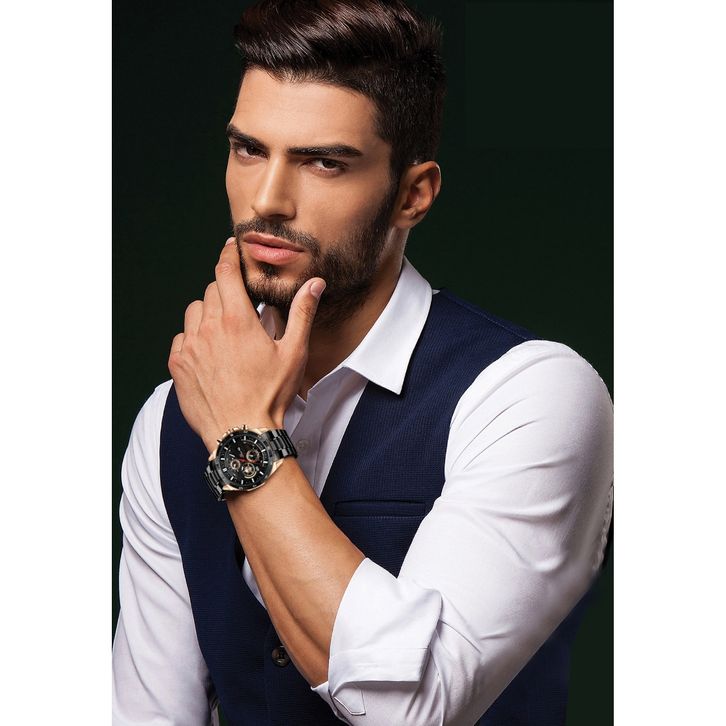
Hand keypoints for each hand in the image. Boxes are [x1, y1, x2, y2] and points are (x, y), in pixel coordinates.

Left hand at [168, 238, 324, 452]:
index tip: (231, 247)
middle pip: (210, 290)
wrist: (242, 434)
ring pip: (193, 312)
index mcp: (237, 320)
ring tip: (225, 330)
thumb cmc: (271, 395)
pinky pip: (181, 338)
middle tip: (241, 305)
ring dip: (208, 313)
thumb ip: (302, 313)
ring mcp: (189, 347)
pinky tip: (210, 352)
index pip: (225, 271)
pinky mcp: (177, 365)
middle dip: (225, 291)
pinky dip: (194, 338)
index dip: (228, 254)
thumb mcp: (294, 352)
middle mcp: (208, 328)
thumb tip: (315, 284)